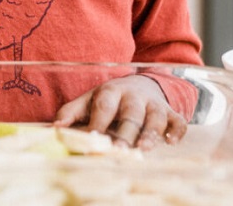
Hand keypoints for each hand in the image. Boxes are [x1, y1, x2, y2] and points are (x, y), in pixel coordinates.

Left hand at [54, 74, 187, 149]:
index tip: (92, 139)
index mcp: (110, 92)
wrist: (141, 84)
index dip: (98, 123)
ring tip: (144, 148)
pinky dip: (177, 130)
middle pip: (130, 114)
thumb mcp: (89, 99)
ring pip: (154, 117)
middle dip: (125, 132)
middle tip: (119, 150)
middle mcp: (133, 96)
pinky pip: (178, 120)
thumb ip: (71, 111)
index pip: (103, 107)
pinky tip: (171, 142)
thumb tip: (55, 127)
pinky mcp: (170, 112)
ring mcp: (153, 104)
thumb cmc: (110, 99)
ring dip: (151, 132)